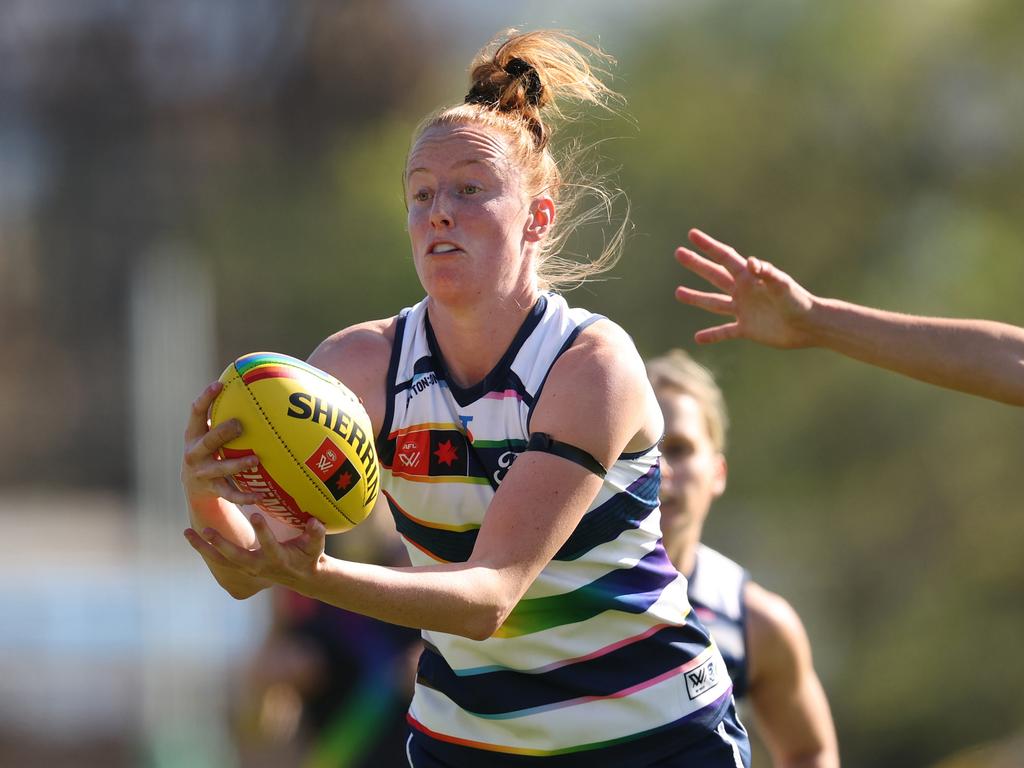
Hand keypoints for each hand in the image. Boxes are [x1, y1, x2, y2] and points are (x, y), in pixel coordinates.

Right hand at [181, 381, 263, 506]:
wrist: (195, 487)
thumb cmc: (209, 449)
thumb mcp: (208, 432)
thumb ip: (222, 413)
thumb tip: (249, 385)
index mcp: (193, 434)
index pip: (196, 413)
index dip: (205, 398)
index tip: (218, 385)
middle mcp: (194, 453)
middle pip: (207, 442)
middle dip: (222, 433)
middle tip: (239, 424)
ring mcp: (203, 472)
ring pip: (220, 468)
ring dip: (237, 464)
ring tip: (255, 460)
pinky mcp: (213, 490)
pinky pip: (230, 494)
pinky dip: (245, 496)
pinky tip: (261, 495)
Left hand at [184, 514, 326, 592]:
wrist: (301, 577)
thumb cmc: (309, 556)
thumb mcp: (315, 546)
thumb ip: (315, 533)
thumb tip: (315, 521)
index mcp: (278, 558)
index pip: (270, 544)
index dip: (263, 531)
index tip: (256, 514)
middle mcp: (259, 566)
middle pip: (236, 556)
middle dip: (221, 544)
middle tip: (206, 530)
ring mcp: (247, 569)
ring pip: (221, 560)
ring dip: (203, 548)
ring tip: (187, 533)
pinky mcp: (240, 568)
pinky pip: (218, 560)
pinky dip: (205, 550)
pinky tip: (191, 536)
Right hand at [674, 229, 815, 348]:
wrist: (809, 326)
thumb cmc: (799, 302)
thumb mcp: (783, 285)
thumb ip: (767, 273)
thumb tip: (751, 261)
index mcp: (749, 278)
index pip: (724, 257)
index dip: (708, 246)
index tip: (692, 235)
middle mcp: (743, 292)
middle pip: (714, 275)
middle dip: (697, 264)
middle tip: (678, 253)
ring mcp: (743, 310)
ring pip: (714, 302)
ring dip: (697, 298)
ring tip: (678, 292)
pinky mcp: (746, 329)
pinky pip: (724, 331)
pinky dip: (712, 335)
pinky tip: (698, 338)